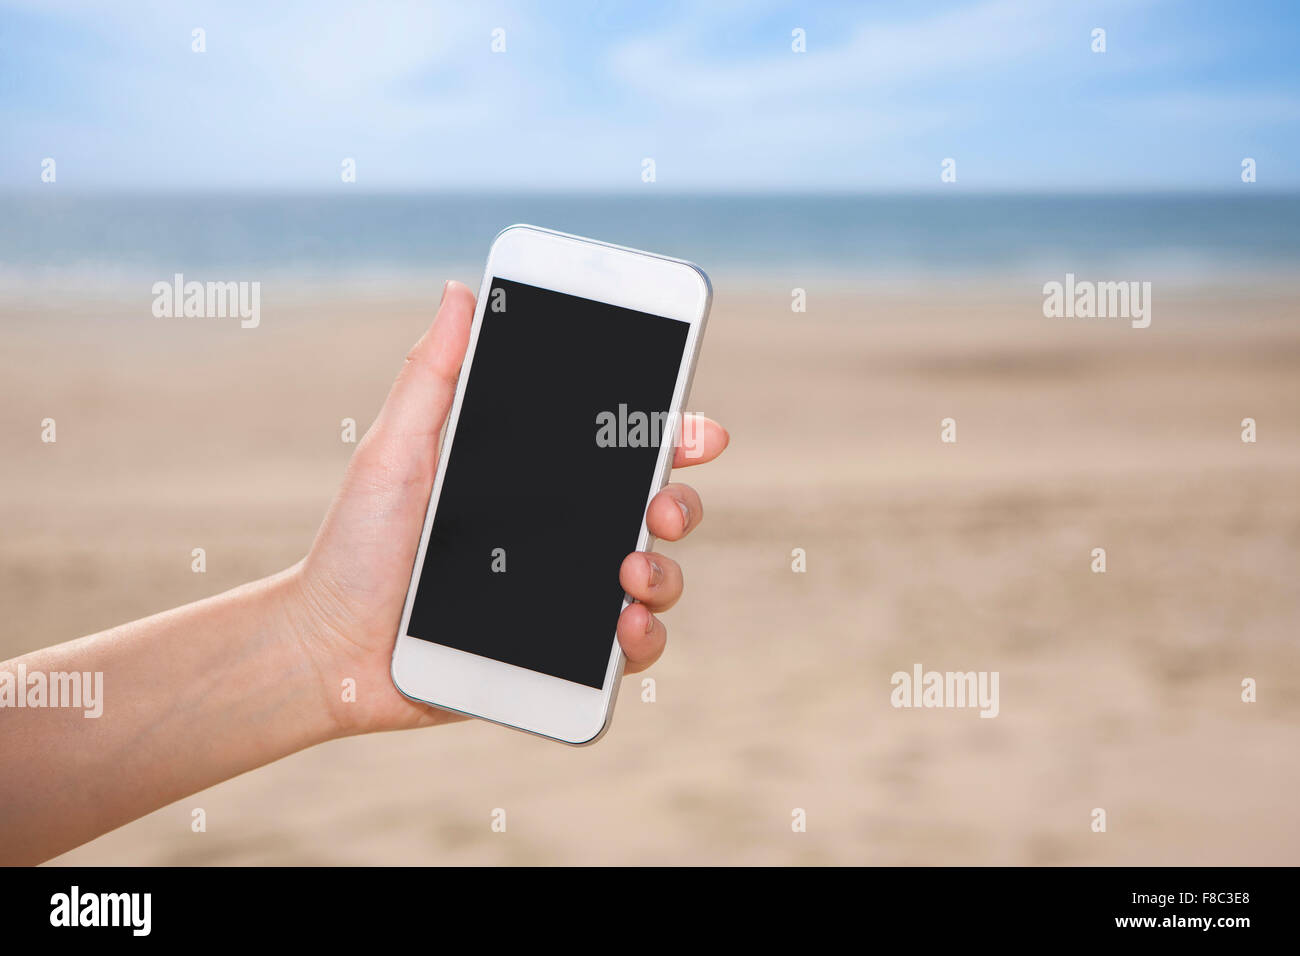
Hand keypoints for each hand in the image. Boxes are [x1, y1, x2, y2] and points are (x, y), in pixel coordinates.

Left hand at [290, 281, 728, 735]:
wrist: (328, 647)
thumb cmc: (356, 544)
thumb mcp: (394, 452)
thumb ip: (432, 377)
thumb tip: (459, 292)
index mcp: (535, 481)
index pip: (619, 452)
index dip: (672, 436)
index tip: (698, 430)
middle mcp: (561, 535)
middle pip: (656, 510)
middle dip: (680, 502)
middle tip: (660, 505)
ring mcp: (567, 596)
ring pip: (656, 578)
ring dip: (665, 573)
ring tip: (631, 571)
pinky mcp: (560, 657)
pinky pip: (628, 650)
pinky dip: (643, 639)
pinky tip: (624, 627)